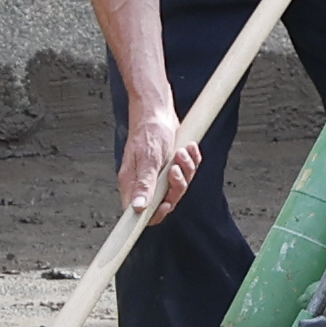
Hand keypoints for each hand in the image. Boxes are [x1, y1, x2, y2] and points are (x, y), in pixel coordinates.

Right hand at [114, 89, 199, 224]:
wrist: (157, 111)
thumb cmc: (148, 132)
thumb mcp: (147, 159)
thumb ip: (144, 184)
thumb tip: (138, 207)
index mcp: (134, 184)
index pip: (142, 212)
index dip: (155, 214)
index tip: (165, 205)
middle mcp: (146, 182)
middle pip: (166, 201)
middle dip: (176, 187)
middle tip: (174, 170)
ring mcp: (160, 175)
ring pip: (179, 187)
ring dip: (186, 169)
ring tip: (181, 153)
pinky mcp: (172, 166)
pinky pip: (188, 173)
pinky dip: (191, 161)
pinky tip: (188, 148)